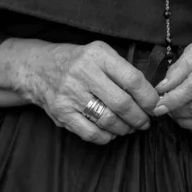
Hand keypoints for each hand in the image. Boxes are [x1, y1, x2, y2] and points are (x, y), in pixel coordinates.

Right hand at [0, 38, 159, 144]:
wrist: (37, 67)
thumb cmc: (77, 61)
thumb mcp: (99, 54)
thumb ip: (123, 70)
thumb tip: (151, 95)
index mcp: (98, 55)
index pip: (132, 79)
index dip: (149, 97)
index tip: (155, 105)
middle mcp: (83, 73)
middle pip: (122, 103)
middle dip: (140, 117)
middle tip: (146, 121)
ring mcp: (70, 94)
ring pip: (108, 120)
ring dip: (126, 128)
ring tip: (131, 127)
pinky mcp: (61, 113)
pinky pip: (91, 133)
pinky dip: (107, 137)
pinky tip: (112, 132)